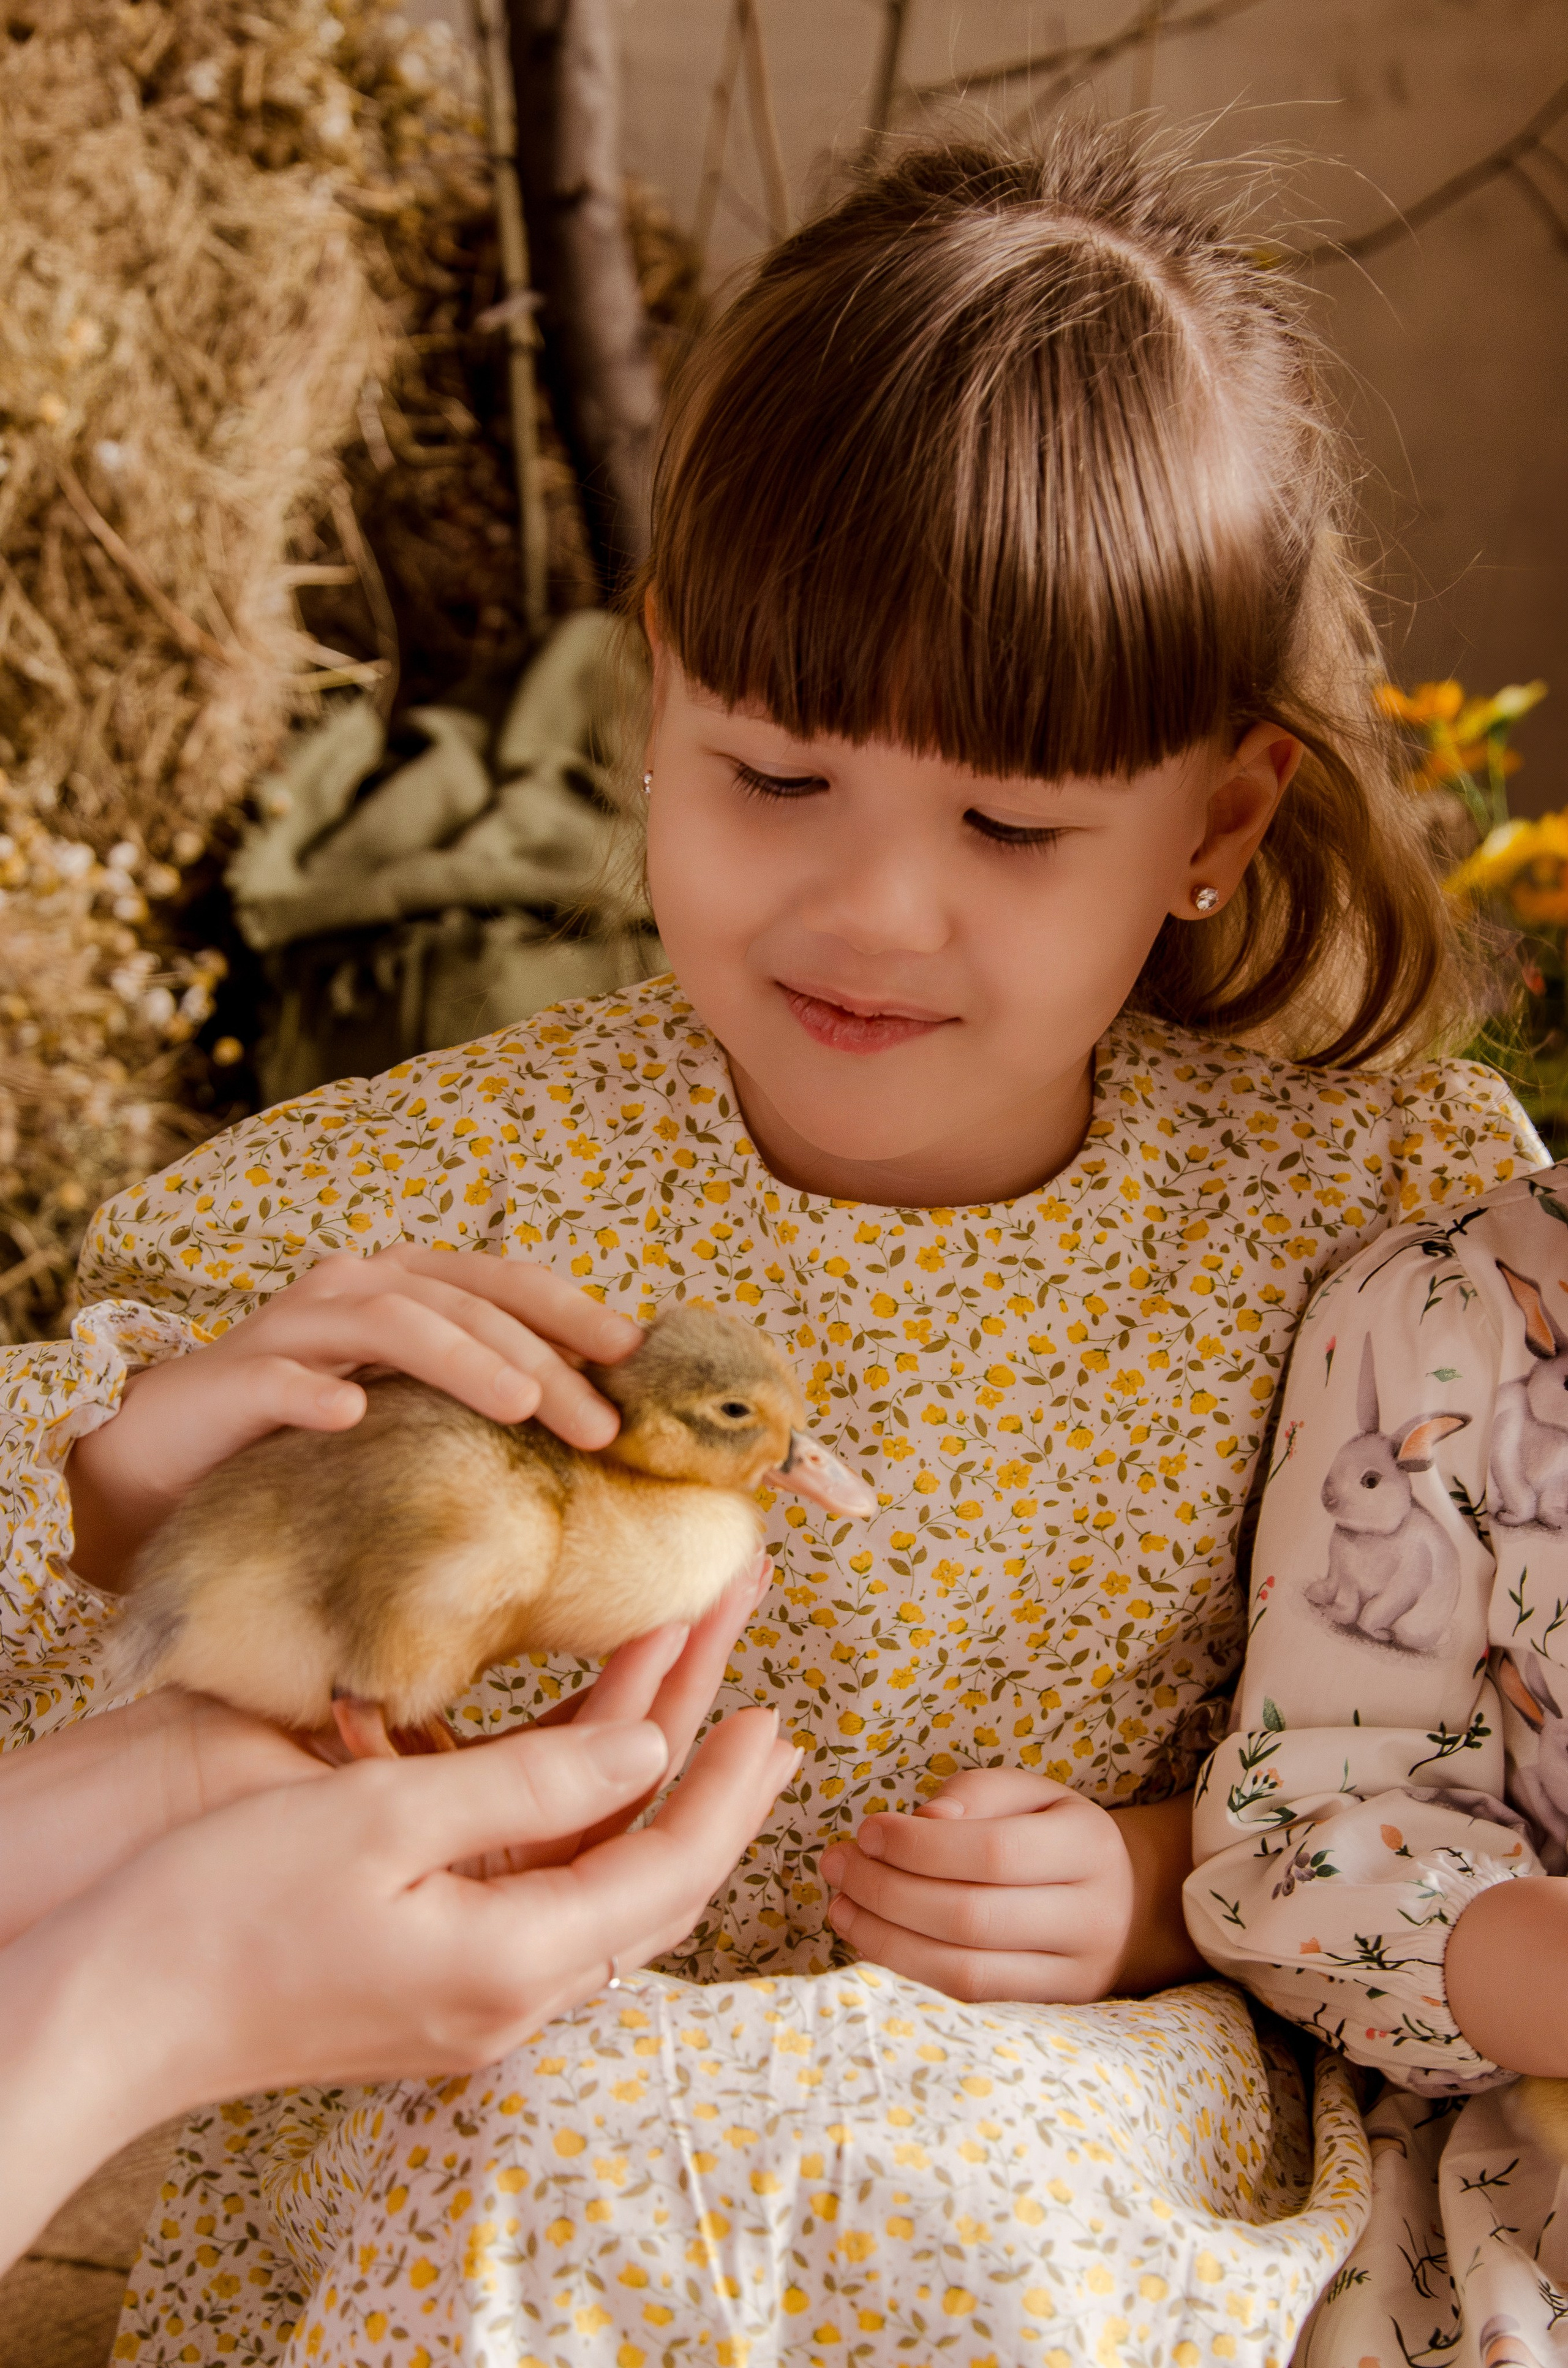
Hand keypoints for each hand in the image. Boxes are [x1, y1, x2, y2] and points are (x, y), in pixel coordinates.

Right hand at [0, 1703, 796, 2268]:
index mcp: (512, 1962)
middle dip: (716, 1790)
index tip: (774, 1711)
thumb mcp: (383, 1818)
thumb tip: (652, 1753)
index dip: (728, 1790)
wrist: (108, 2014)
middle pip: (650, 1882)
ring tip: (709, 1720)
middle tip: (773, 1715)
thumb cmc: (225, 1907)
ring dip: (654, 1797)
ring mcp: (469, 1992)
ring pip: (599, 1884)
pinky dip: (581, 1820)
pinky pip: (539, 1891)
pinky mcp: (427, 1973)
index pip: (668, 1871)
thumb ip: (532, 1783)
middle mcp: (508, 1995)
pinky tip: (595, 1769)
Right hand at [67, 1242, 643, 1587]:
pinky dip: (317, 1391)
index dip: (574, 1311)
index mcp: (406, 1287)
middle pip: (466, 1305)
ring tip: (522, 1404)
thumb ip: (476, 1396)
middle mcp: (355, 1288)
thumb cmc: (308, 1436)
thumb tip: (595, 1422)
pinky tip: (352, 1414)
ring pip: (392, 1322)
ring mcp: (295, 1328)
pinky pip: (282, 1380)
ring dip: (462, 1358)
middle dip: (544, 1359)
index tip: (638, 1359)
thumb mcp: (405, 1409)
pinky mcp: (238, 1378)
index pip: (504, 1283)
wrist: (167, 1454)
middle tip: (603, 1425)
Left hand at [819, 1767, 1135, 2003]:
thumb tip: (923, 1819)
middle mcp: (1089, 1915)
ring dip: (885, 1939)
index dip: (919, 1845)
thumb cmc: (1056, 1834)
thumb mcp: (1031, 1792)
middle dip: (888, 1892)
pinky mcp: (1048, 2010)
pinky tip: (871, 1940)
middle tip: (837, 1865)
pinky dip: (908, 1971)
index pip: (993, 1851)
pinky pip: (967, 2000)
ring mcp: (1072, 1974)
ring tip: (840, 1905)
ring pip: (964, 1970)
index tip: (867, 1831)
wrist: (1128, 1903)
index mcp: (1087, 1844)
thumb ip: (978, 1792)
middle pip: (972, 1916)